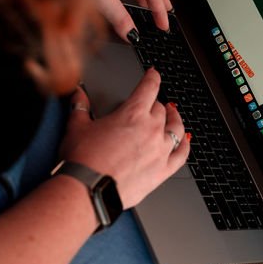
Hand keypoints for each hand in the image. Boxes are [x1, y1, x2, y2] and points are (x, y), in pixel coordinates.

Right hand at [58, 69, 188, 208]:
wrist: (87, 189)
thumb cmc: (83, 161)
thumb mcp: (77, 127)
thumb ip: (80, 107)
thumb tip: (78, 94)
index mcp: (132, 114)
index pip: (149, 87)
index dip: (152, 77)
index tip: (153, 74)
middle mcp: (150, 130)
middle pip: (161, 109)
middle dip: (155, 104)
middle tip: (151, 104)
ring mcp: (159, 151)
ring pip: (176, 128)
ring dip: (174, 119)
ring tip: (172, 116)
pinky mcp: (162, 171)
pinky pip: (182, 155)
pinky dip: (185, 145)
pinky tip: (184, 141)